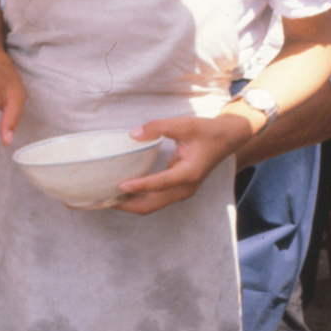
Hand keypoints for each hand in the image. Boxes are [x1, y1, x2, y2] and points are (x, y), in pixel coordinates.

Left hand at [113, 111, 255, 214]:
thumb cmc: (207, 131)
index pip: (159, 184)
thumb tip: (132, 134)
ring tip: (107, 199)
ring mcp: (181, 192)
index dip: (139, 186)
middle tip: (104, 200)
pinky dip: (137, 200)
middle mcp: (185, 188)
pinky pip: (154, 200)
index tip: (119, 185)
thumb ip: (158, 127)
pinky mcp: (177, 191)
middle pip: (151, 204)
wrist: (227, 139)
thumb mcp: (184, 124)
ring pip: (151, 206)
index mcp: (188, 173)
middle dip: (127, 205)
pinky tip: (121, 194)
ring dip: (130, 205)